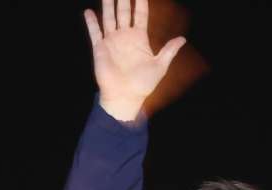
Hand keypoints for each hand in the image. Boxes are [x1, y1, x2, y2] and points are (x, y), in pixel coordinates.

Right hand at [84, 0, 186, 120]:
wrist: (126, 97)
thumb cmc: (143, 84)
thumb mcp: (160, 66)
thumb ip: (169, 50)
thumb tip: (183, 38)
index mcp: (139, 38)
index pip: (140, 14)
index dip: (140, 1)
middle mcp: (125, 36)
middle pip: (123, 11)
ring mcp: (112, 41)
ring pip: (109, 17)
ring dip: (108, 4)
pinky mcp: (100, 49)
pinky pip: (95, 32)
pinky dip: (91, 22)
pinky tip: (89, 11)